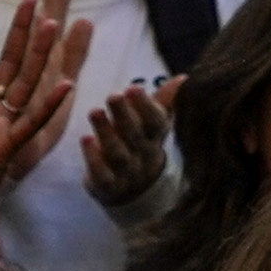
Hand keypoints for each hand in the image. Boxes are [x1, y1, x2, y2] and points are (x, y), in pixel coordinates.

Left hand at [77, 78, 171, 211]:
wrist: (136, 192)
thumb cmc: (141, 145)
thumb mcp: (153, 124)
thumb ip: (163, 101)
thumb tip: (184, 78)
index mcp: (155, 137)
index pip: (155, 122)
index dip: (145, 106)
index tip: (133, 88)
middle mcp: (144, 155)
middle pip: (135, 135)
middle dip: (124, 115)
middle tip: (113, 95)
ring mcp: (127, 173)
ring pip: (118, 154)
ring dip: (106, 133)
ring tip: (94, 112)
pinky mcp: (108, 186)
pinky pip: (102, 175)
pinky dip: (94, 158)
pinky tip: (86, 139)